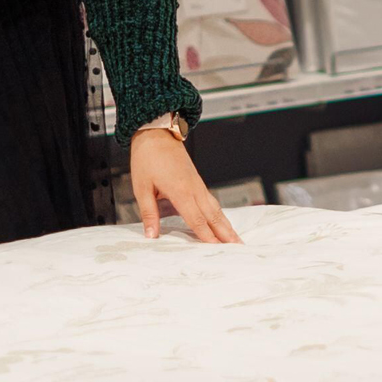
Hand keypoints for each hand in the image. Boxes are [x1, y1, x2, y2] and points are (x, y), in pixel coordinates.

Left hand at [128, 122, 240, 243]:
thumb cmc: (147, 158)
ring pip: (216, 208)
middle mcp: (194, 189)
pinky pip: (212, 201)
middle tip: (239, 247)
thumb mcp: (141, 187)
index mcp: (180, 191)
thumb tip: (151, 235)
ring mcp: (198, 184)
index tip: (217, 249)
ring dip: (227, 225)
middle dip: (226, 233)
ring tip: (236, 239)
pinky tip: (223, 222)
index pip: (196, 219)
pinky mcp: (197, 181)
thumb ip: (149, 213)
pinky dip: (220, 214)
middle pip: (213, 215)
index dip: (207, 235)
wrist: (156, 133)